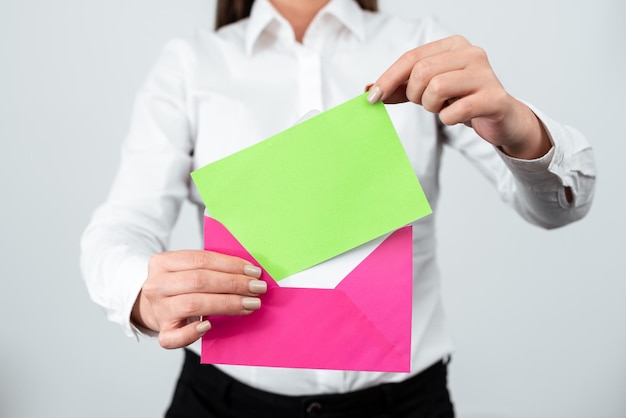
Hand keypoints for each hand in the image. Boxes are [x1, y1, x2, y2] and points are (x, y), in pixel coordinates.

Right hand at [131, 249, 266, 348]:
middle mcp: (157, 285)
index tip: (254, 272)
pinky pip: (175, 337)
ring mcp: (158, 309)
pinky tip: (209, 327)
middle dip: (233, 284)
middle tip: (258, 288)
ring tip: (250, 304)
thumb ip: (210, 267)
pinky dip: (193, 333)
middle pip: (199, 281)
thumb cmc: (178, 285)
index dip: (230, 265)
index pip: (200, 259)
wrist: (149, 306)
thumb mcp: (186, 269)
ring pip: (193, 305)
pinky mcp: (162, 331)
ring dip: (227, 304)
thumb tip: (248, 272)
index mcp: (163, 262)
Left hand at [367, 35, 550, 159]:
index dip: (388, 78)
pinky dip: (448, 119)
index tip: (371, 97)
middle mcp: (471, 53)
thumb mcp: (429, 91)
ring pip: (436, 89)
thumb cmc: (462, 99)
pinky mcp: (494, 98)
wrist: (501, 118)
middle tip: (425, 103)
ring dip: (431, 107)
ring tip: (443, 108)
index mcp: (454, 45)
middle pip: (422, 72)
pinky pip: (454, 111)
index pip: (411, 57)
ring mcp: (485, 74)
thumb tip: (369, 90)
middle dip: (414, 94)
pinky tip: (457, 116)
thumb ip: (400, 88)